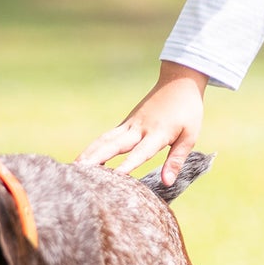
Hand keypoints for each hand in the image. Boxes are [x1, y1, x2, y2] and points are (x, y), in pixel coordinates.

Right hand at [78, 60, 208, 185]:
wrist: (178, 82)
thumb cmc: (187, 111)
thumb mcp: (189, 136)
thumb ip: (176, 160)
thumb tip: (167, 183)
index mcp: (157, 133)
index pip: (140, 153)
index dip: (128, 165)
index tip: (116, 176)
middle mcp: (139, 129)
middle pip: (113, 145)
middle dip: (96, 158)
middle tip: (80, 172)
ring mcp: (130, 125)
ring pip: (105, 140)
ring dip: (89, 153)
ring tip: (73, 168)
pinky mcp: (126, 123)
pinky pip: (107, 137)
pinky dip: (94, 147)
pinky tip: (83, 158)